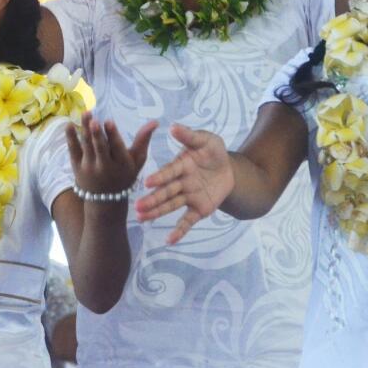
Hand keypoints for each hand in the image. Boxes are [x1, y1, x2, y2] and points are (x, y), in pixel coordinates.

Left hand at [66, 113, 156, 197]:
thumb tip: (155, 122)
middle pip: (100, 149)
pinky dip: (70, 137)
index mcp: (121, 164)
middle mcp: (104, 167)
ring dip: (84, 129)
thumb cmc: (124, 174)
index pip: (116, 148)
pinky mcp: (77, 166)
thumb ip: (143, 140)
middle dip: (97, 135)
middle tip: (94, 121)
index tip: (108, 121)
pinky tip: (69, 124)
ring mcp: (89, 167)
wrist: (105, 200)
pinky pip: (72, 150)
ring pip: (86, 146)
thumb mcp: (137, 160)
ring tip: (86, 113)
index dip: (112, 135)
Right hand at [135, 124, 232, 244]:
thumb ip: (190, 136)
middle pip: (165, 192)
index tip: (148, 182)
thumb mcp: (207, 140)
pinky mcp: (198, 210)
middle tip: (138, 207)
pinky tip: (169, 240)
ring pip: (170, 206)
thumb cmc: (213, 152)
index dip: (159, 177)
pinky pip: (187, 221)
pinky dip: (179, 231)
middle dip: (152, 200)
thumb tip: (173, 126)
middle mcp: (180, 183)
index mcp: (181, 166)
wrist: (229, 170)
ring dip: (156, 212)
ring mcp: (188, 197)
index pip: (169, 172)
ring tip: (142, 218)